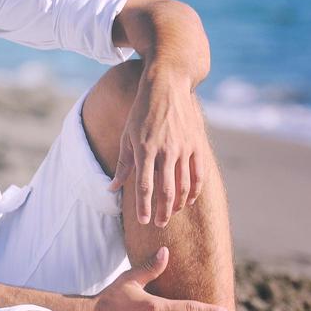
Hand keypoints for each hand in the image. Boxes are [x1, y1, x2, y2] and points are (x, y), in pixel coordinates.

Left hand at [107, 69, 208, 226]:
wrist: (168, 86)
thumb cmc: (142, 112)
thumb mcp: (126, 135)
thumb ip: (123, 164)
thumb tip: (112, 188)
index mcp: (145, 149)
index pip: (145, 186)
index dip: (144, 206)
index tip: (143, 221)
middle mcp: (166, 150)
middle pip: (166, 190)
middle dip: (162, 211)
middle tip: (158, 225)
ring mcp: (184, 147)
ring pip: (184, 185)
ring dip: (177, 203)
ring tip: (170, 214)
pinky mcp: (197, 144)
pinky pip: (198, 173)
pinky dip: (195, 190)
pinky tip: (188, 200)